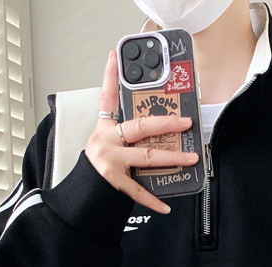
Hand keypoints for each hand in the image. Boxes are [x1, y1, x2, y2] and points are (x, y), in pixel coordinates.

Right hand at [85, 50, 199, 214]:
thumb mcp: (105, 147)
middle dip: (166, 122)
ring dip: (172, 157)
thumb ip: (126, 137)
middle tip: (185, 122)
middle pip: (140, 126)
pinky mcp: (112, 182)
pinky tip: (167, 205)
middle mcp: (105, 142)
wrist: (81, 197)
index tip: (115, 56)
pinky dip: (154, 200)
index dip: (109, 75)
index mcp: (103, 130)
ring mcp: (109, 161)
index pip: (106, 97)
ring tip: (190, 157)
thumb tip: (157, 131)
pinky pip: (139, 191)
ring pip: (147, 155)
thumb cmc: (97, 172)